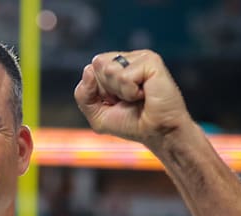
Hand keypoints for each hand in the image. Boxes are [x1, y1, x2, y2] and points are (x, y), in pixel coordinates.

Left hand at [74, 50, 192, 147]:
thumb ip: (83, 94)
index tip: (116, 102)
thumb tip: (88, 70)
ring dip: (121, 92)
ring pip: (109, 70)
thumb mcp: (97, 115)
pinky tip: (145, 94)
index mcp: (114, 66)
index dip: (98, 92)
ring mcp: (140, 58)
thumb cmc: (131, 124)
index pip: (90, 70)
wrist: (157, 133)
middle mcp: (127, 59)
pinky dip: (131, 92)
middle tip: (127, 99)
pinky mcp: (151, 61)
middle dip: (107, 89)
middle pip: (97, 64)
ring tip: (137, 97)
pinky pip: (125, 76)